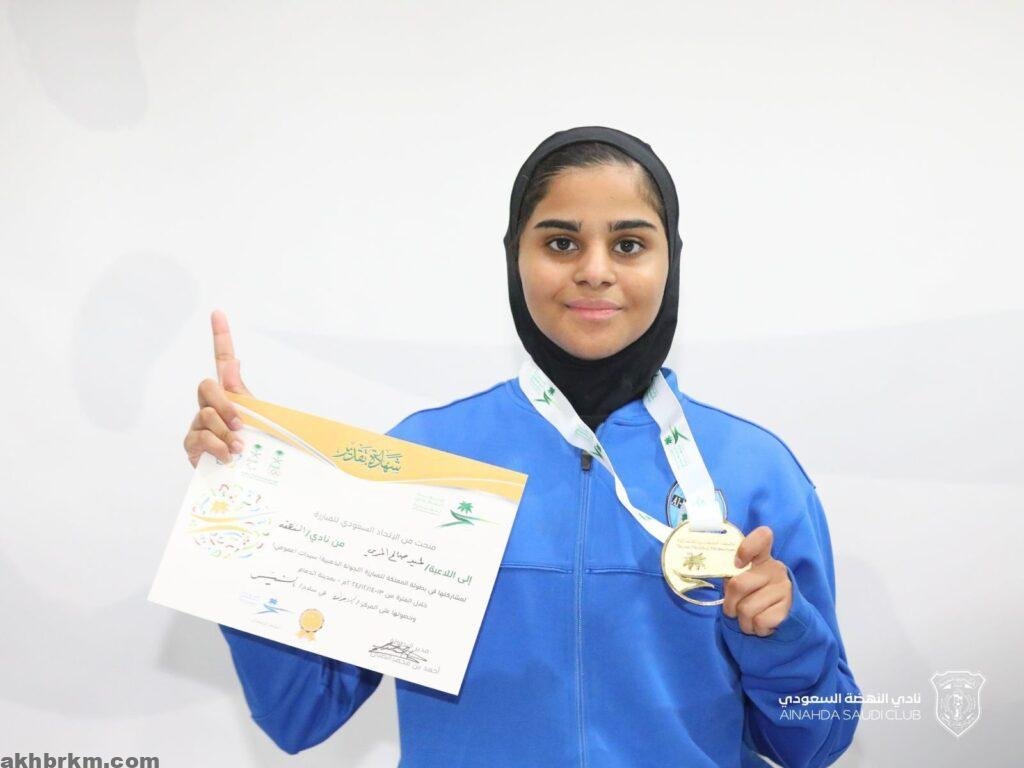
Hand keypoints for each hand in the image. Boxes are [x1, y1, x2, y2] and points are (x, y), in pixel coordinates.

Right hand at [182, 310, 253, 467]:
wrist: (249, 477)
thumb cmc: (257, 447)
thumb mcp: (259, 420)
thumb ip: (244, 394)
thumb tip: (233, 362)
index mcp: (231, 396)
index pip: (222, 361)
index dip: (220, 337)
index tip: (218, 313)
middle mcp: (210, 406)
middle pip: (207, 387)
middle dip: (225, 405)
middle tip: (240, 426)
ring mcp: (198, 425)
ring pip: (205, 415)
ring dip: (225, 432)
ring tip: (239, 448)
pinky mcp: (191, 445)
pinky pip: (199, 437)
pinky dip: (217, 446)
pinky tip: (228, 457)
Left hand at [722, 525, 791, 636]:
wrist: (783, 616)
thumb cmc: (754, 595)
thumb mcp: (743, 580)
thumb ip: (732, 575)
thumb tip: (720, 576)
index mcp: (762, 557)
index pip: (762, 538)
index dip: (746, 548)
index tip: (737, 563)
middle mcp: (775, 569)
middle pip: (737, 585)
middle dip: (729, 604)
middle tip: (732, 611)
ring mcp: (784, 587)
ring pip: (746, 609)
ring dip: (742, 621)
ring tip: (748, 620)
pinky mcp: (788, 608)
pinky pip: (760, 621)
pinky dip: (755, 628)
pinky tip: (760, 625)